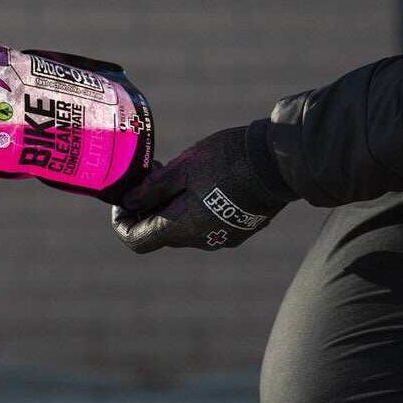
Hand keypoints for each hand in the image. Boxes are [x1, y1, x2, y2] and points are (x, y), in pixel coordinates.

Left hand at [112, 126, 290, 252]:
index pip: (136, 240)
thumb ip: (152, 188)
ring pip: (183, 227)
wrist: (281, 162)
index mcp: (181, 228)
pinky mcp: (238, 230)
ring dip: (172, 205)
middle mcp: (200, 241)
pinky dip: (194, 207)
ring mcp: (222, 238)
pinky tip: (202, 181)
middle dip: (148, 206)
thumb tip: (128, 202)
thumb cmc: (228, 161)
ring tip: (178, 172)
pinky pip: (205, 224)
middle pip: (159, 232)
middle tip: (152, 175)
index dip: (122, 222)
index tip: (125, 199)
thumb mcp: (182, 168)